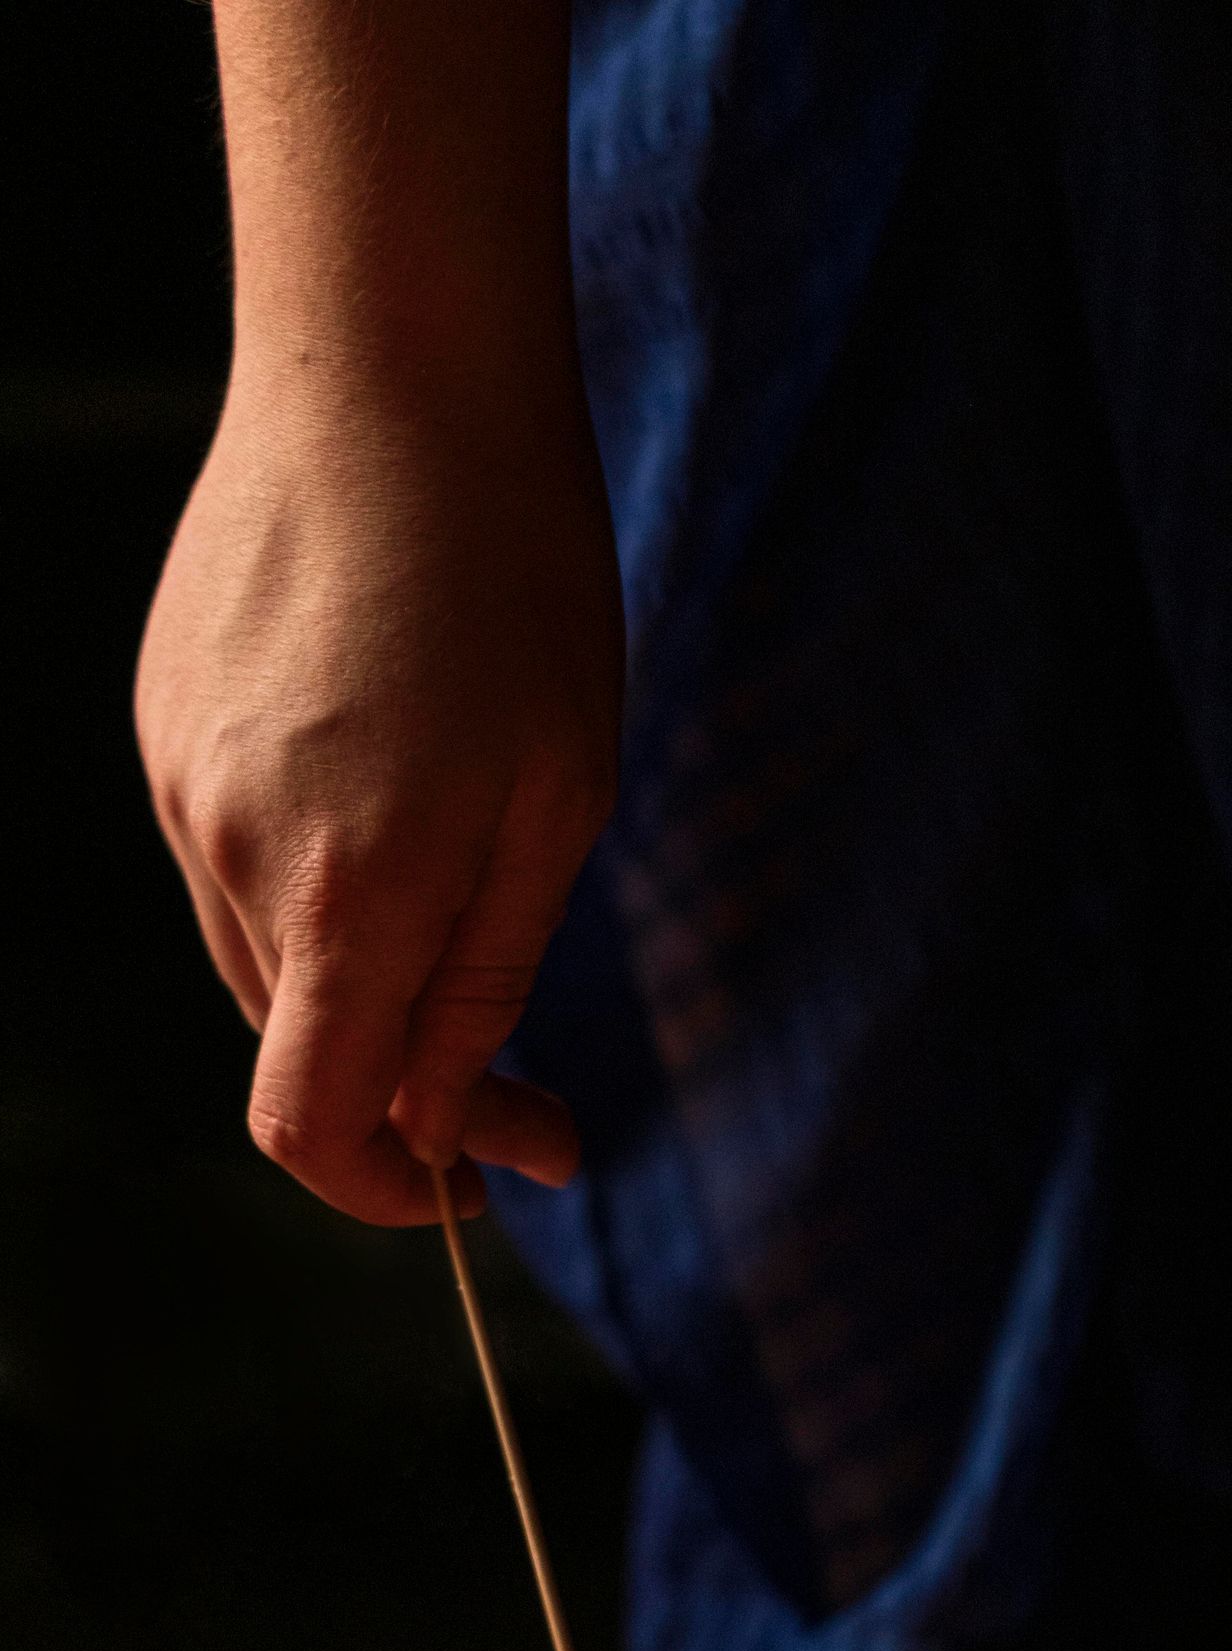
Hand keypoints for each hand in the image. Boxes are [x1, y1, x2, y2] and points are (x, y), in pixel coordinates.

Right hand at [136, 361, 623, 1221]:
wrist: (392, 366)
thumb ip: (487, 985)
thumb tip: (458, 1127)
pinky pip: (235, 860)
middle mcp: (230, 853)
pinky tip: (396, 794)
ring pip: (267, 959)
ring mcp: (179, 783)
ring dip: (366, 979)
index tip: (487, 1181)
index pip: (314, 1126)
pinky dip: (317, 884)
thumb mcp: (557, 807)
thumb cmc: (517, 582)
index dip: (396, 1192)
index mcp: (342, 892)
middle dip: (411, 1083)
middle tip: (535, 1075)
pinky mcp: (163, 721)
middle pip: (300, 1049)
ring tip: (471, 890)